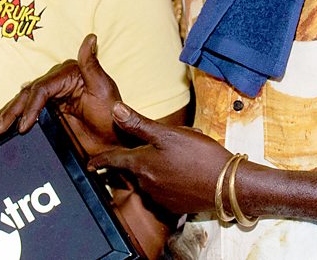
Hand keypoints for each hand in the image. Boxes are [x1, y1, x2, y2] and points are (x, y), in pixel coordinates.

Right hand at [0, 34, 123, 154]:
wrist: (116, 139)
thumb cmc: (113, 114)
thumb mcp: (104, 89)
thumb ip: (92, 64)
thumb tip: (90, 38)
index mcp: (69, 73)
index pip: (42, 89)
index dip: (30, 106)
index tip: (24, 125)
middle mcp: (58, 82)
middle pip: (28, 95)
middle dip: (11, 111)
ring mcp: (53, 97)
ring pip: (24, 102)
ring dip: (8, 113)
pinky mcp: (51, 111)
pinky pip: (28, 111)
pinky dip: (14, 116)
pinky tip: (1, 121)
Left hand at [89, 101, 232, 216]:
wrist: (227, 185)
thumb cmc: (199, 156)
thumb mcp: (168, 134)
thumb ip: (140, 124)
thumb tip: (115, 110)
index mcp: (141, 164)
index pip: (113, 161)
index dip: (100, 161)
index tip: (89, 165)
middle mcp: (146, 184)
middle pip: (132, 170)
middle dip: (136, 160)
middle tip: (149, 149)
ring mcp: (159, 197)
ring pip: (148, 180)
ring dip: (154, 170)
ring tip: (174, 157)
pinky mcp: (174, 206)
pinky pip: (163, 191)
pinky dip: (167, 181)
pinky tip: (182, 173)